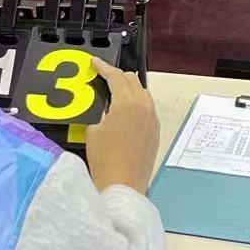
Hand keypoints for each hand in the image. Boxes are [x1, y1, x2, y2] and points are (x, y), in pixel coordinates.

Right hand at [85, 58, 160, 195]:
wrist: (123, 187)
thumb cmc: (104, 158)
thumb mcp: (94, 129)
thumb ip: (100, 108)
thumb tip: (103, 100)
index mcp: (128, 102)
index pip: (115, 76)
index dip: (103, 67)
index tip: (94, 62)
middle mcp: (144, 105)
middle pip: (131, 80)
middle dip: (116, 75)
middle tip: (101, 76)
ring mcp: (153, 118)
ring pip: (141, 92)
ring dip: (128, 88)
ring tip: (113, 91)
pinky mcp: (155, 130)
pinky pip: (146, 107)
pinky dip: (136, 102)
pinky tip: (125, 110)